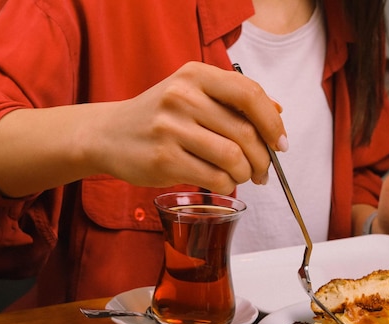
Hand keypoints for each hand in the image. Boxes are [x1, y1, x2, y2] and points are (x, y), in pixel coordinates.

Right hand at [88, 62, 286, 193]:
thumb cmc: (160, 116)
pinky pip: (214, 178)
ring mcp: (171, 128)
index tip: (281, 143)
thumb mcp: (193, 93)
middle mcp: (183, 96)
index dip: (273, 122)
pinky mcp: (164, 159)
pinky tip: (224, 182)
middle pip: (245, 132)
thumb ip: (233, 100)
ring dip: (247, 173)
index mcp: (195, 75)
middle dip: (264, 158)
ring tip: (244, 176)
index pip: (250, 94)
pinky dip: (228, 184)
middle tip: (264, 171)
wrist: (108, 134)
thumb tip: (278, 111)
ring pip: (233, 158)